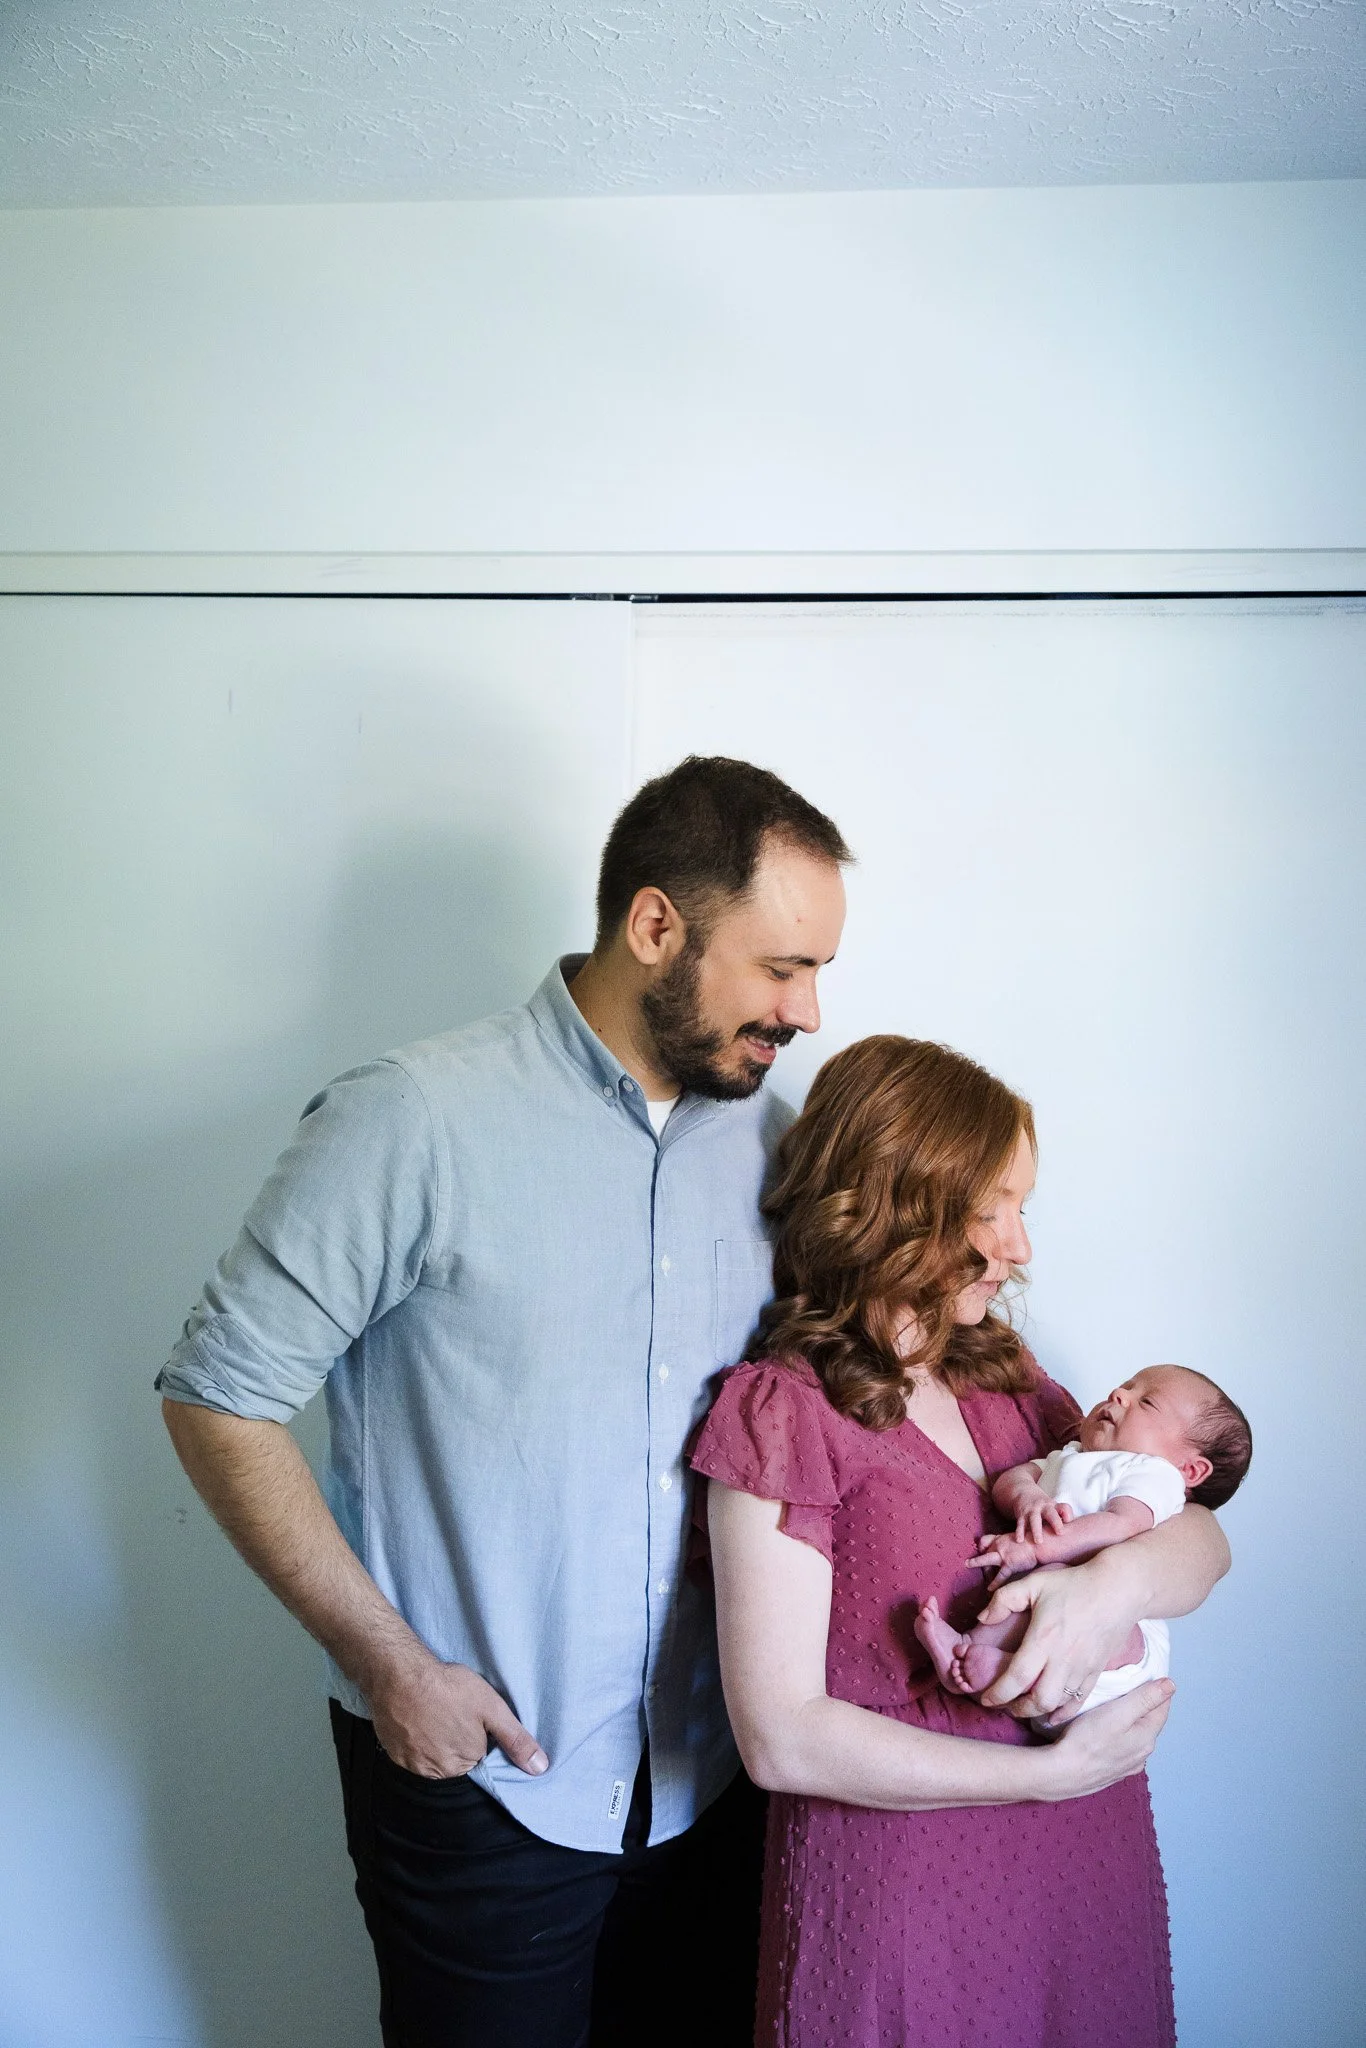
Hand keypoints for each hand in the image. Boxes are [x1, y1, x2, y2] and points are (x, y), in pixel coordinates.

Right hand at [368, 1650, 549, 1779]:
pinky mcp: (395, 1756)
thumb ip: (516, 1739)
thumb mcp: (492, 1708)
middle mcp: (439, 1772)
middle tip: (452, 1712)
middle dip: (457, 1740)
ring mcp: (414, 1766)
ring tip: (435, 1714)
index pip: (479, 1757)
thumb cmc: (448, 1688)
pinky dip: (415, 1741)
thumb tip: (540, 1768)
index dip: (477, 1736)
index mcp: (466, 1762)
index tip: (470, 1718)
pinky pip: (411, 1755)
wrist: (399, 1675)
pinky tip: (417, 1720)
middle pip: (456, 1760)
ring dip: (435, 1742)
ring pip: (433, 1758)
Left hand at [970, 1531, 1039, 1582]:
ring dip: (976, 1564)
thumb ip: (1006, 1541)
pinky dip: (994, 1583)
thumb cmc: (1029, 1541)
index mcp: (999, 1539)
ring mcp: (1003, 1555)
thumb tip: (1005, 1548)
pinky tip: (990, 1589)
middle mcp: (998, 1546)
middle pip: (983, 1553)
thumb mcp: (1014, 1536)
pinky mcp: (1009, 1565)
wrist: (1039, 1544)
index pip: (983, 1541)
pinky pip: (1000, 1576)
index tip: (980, 1552)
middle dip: (976, 1560)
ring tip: (969, 1568)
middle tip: (968, 1564)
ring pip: (985, 1561)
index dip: (981, 1547)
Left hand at [975, 1562, 1142, 1719]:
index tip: (985, 1699)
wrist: (1118, 1590)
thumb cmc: (1073, 1585)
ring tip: (1022, 1707)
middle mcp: (1063, 1660)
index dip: (998, 1693)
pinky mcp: (1095, 1673)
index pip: (1017, 1677)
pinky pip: (1078, 1702)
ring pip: (1058, 1705)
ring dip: (1037, 1712)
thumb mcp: (1033, 1583)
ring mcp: (1082, 1669)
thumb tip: (982, 1618)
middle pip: (1038, 1700)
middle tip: (1003, 1705)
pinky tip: (1051, 1715)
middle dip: (1016, 1709)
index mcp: (1043, 1639)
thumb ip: (1004, 1600)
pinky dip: (1063, 1713)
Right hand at [1016, 1494, 1072, 1543]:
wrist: (1022, 1492)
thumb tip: (1072, 1533)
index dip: (1067, 1514)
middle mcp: (1043, 1507)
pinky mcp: (1021, 1516)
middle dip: (1055, 1522)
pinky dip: (1019, 1532)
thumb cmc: (1043, 1506)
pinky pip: (1020, 1525)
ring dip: (1036, 1530)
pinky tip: (1019, 1540)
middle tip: (1060, 1533)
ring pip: (1034, 1520)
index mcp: (1054, 1506)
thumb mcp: (1054, 1508)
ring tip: (1038, 1542)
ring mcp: (1031, 1511)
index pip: (1064, 1508)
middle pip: (1051, 1514)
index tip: (1069, 1521)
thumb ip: (1064, 1518)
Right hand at [1036, 1681, 1173, 1798]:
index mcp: (1147, 1738)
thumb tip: (1171, 1685)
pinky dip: (1119, 1735)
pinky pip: (1122, 1747)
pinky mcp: (1112, 1771)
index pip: (1162, 1707)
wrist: (1062, 1774)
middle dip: (1142, 1703)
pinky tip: (1106, 1732)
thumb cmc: (1087, 1740)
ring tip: (1113, 1706)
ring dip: (1129, 1720)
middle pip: (1148, 1721)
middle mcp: (1142, 1754)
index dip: (1156, 1688)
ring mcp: (1127, 1765)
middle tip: (1126, 1685)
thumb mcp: (1118, 1712)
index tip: (1145, 1674)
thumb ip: (1145, 1698)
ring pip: (1135, 1735)